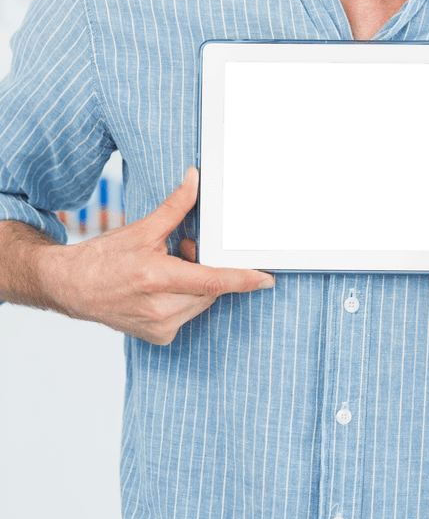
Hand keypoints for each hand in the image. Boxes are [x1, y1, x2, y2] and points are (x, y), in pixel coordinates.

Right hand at [44, 167, 274, 345]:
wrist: (73, 288)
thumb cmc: (104, 258)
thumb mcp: (142, 229)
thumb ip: (175, 206)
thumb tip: (196, 180)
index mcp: (157, 278)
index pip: (212, 280)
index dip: (243, 279)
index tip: (267, 278)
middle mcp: (161, 308)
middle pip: (209, 288)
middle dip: (206, 267)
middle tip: (184, 249)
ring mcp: (160, 327)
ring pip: (201, 302)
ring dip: (196, 283)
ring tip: (168, 268)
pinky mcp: (159, 338)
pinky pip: (188, 314)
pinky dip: (185, 299)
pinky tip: (161, 289)